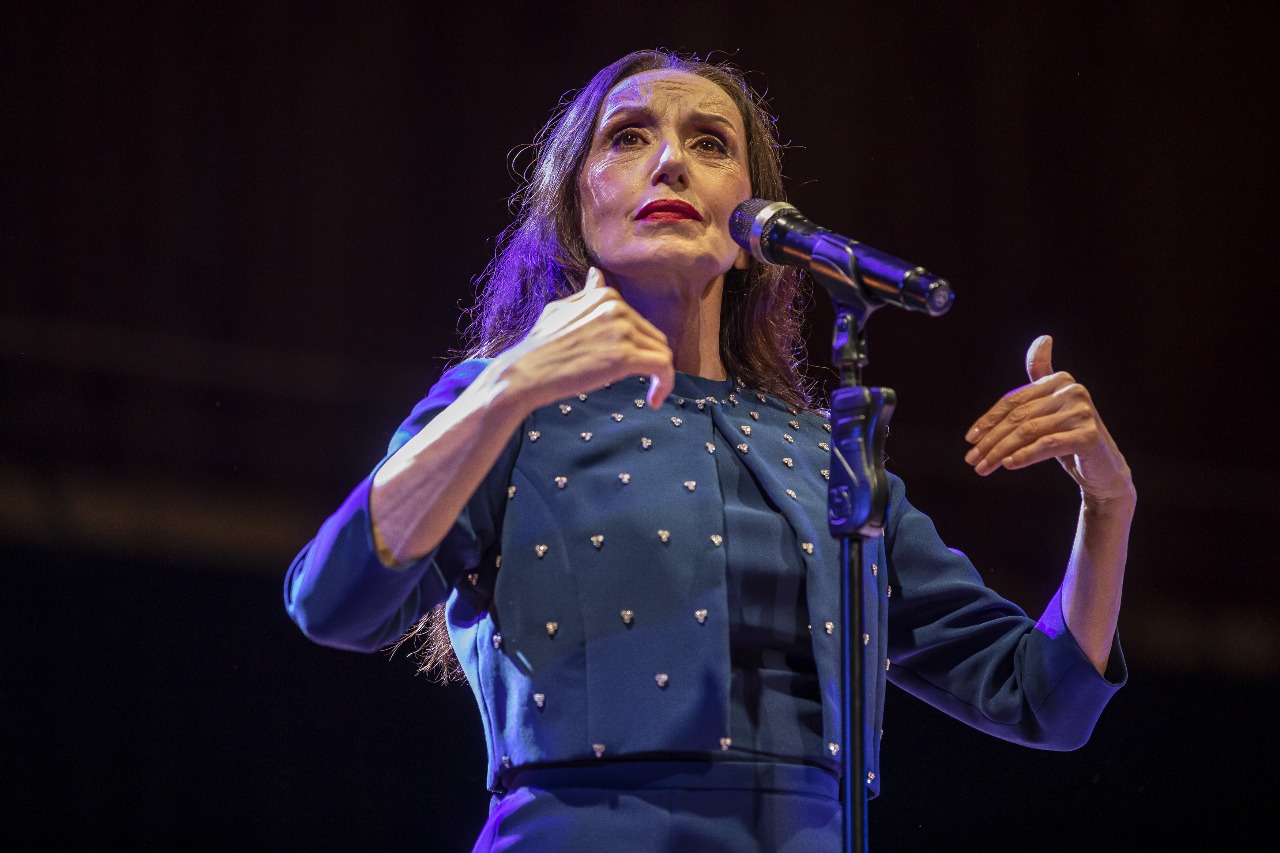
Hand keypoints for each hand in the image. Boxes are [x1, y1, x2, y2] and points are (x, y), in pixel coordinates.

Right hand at [495, 267, 675, 410]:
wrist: (526, 371)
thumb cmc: (539, 346)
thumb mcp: (561, 309)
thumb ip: (586, 294)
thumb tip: (596, 274)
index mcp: (606, 296)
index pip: (639, 323)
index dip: (639, 347)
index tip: (630, 367)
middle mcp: (618, 308)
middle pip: (654, 338)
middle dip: (650, 362)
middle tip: (642, 384)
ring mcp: (622, 330)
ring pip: (662, 353)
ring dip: (660, 377)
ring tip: (651, 395)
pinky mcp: (625, 356)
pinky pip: (663, 367)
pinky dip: (665, 385)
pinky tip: (654, 400)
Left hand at [963, 336, 1133, 505]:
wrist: (1103, 467)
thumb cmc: (1069, 435)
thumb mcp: (1052, 406)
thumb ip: (1042, 376)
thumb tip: (1042, 339)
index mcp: (1060, 380)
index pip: (1013, 400)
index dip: (988, 419)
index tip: (969, 438)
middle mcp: (1073, 391)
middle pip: (1018, 416)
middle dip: (991, 440)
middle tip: (972, 459)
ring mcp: (1082, 413)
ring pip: (1029, 431)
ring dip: (1000, 452)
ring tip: (984, 467)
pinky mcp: (1089, 436)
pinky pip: (1048, 444)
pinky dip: (1025, 455)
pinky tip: (1008, 464)